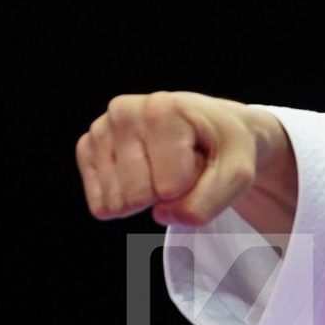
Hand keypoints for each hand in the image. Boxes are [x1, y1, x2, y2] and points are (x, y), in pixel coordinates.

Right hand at [75, 90, 277, 225]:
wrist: (213, 129)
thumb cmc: (225, 148)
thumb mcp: (237, 175)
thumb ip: (207, 203)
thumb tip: (161, 215)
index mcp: (161, 110)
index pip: (169, 188)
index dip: (190, 187)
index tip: (199, 160)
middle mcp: (124, 112)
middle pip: (137, 197)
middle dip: (166, 194)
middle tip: (182, 166)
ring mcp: (101, 129)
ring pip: (117, 203)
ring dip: (148, 196)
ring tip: (165, 165)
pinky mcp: (87, 148)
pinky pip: (100, 204)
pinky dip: (126, 200)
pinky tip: (143, 172)